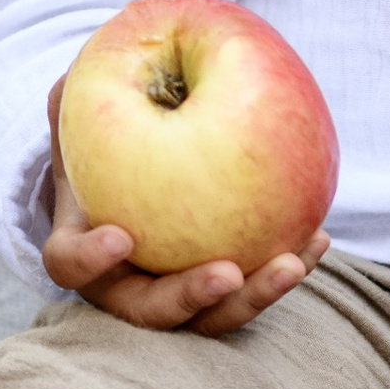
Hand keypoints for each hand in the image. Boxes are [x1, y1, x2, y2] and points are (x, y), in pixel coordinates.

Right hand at [39, 75, 328, 334]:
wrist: (134, 184)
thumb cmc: (104, 151)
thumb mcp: (83, 128)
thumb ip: (76, 105)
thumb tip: (74, 74)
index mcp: (82, 252)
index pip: (72, 265)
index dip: (91, 258)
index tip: (121, 237)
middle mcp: (127, 286)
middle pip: (154, 310)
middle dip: (192, 296)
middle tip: (227, 273)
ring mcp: (178, 295)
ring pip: (214, 314)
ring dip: (255, 295)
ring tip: (292, 264)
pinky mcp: (225, 290)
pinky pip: (255, 286)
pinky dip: (288, 264)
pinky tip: (316, 238)